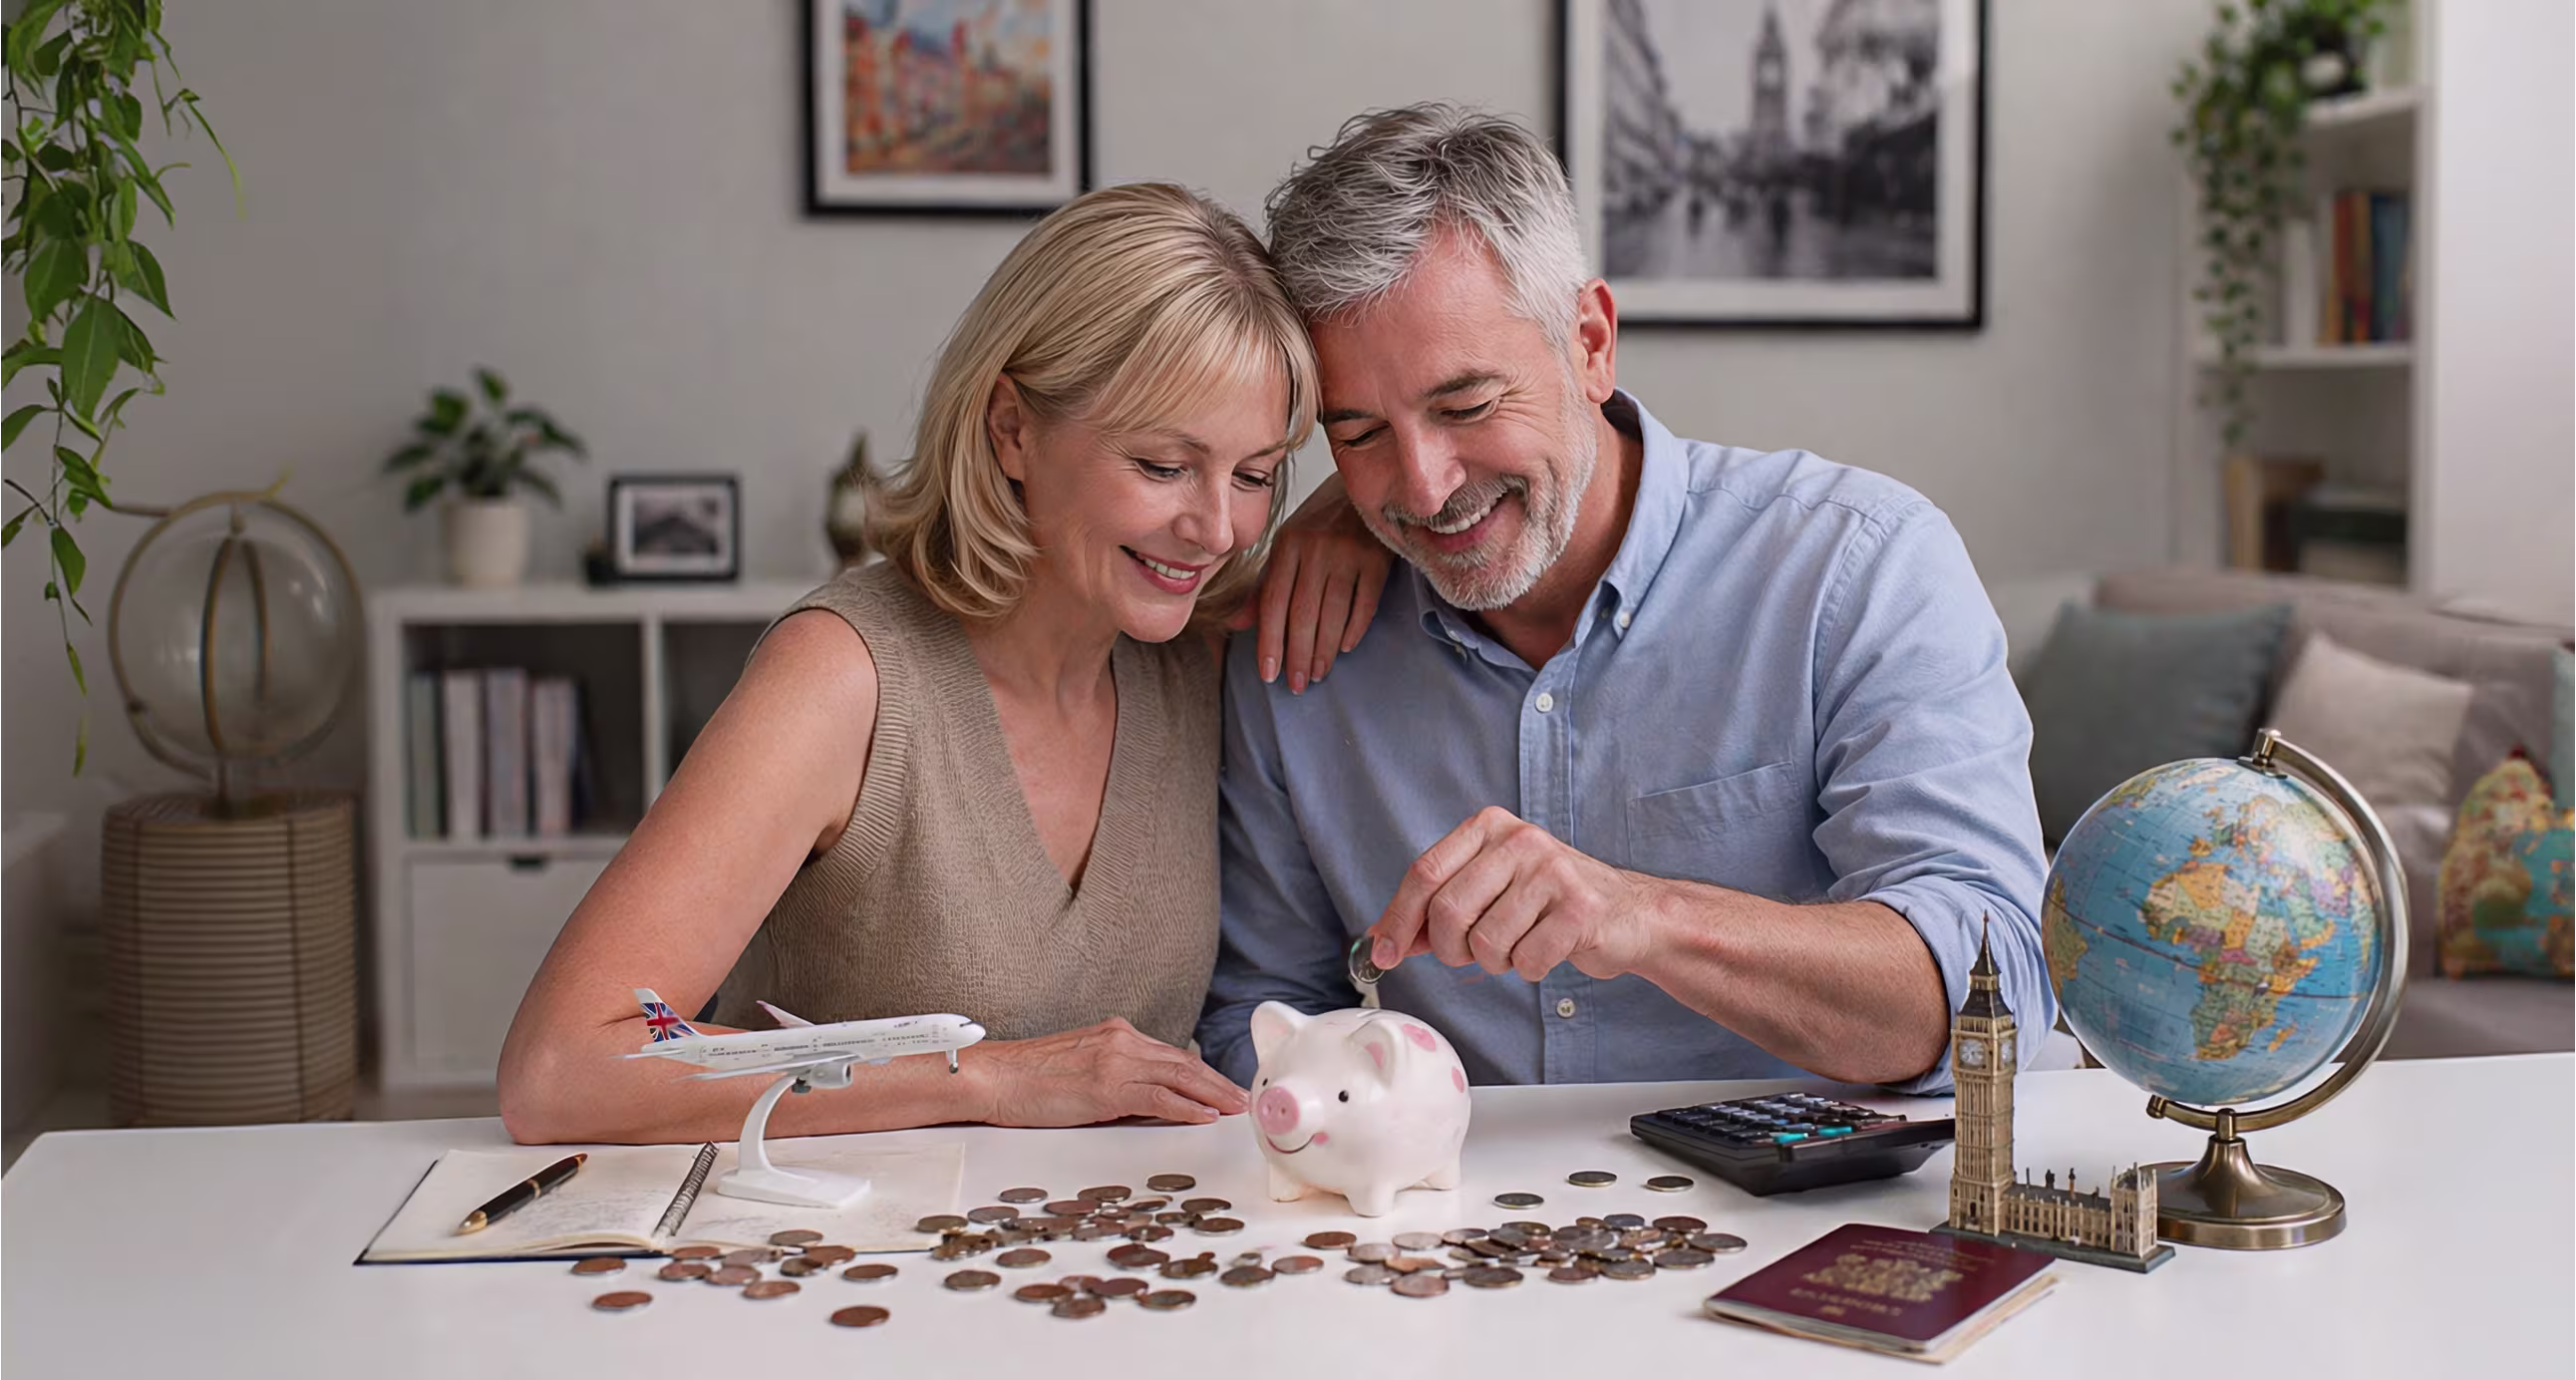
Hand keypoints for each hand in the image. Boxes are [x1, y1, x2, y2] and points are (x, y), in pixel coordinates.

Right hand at [965, 1018, 1247, 1126]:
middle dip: (1217, 1082)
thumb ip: (1116, 1078)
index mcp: (1116, 1034)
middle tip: (1243, 1099)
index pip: (1171, 1054)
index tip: (1223, 1088)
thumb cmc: (1028, 1079)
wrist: (995, 1076)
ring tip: (1235, 1109)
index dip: (1202, 1073)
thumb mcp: (1081, 1069)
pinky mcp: (1106, 1084)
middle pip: (1183, 1062)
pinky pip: (1157, 1095)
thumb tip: (1150, 1102)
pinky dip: (1186, 1105)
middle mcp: (1121, 1040)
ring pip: (1178, 1075)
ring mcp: (1115, 1060)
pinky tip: (1204, 1115)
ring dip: (1213, 1094)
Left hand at [1234, 472, 1390, 693]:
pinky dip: (1355, 628)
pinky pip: (1364, 603)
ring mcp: (1347, 552)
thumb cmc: (1325, 519)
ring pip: (1331, 613)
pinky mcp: (1376, 558)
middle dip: (1296, 654)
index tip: (1269, 674)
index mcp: (1287, 545)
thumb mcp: (1290, 544)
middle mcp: (1314, 549)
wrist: (1369, 483)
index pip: (1272, 602)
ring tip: (1317, 674)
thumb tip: (1238, 624)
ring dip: (1323, 650)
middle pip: (1301, 613)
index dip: (1269, 641)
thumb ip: (1267, 583)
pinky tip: (1346, 648)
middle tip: (1296, 685)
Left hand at [1368, 807, 1661, 982]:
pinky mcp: (1580, 908)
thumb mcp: (1489, 889)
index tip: (1385, 953)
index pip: (1425, 873)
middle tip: (1471, 954)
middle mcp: (1519, 839)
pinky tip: (1548, 949)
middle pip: (1449, 911)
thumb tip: (1382, 937)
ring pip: (1487, 942)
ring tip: (1520, 945)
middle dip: (1451, 949)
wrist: (1627, 913)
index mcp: (1489, 827)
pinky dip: (1530, 968)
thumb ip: (1436, 909)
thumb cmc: (1549, 904)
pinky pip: (1527, 959)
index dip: (1398, 918)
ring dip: (1496, 962)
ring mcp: (1553, 870)